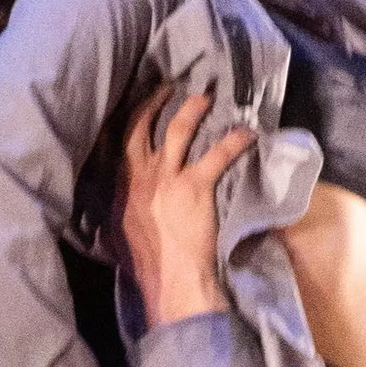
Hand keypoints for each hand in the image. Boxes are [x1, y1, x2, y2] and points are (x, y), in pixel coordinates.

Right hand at [104, 84, 252, 329]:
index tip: (138, 106)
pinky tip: (247, 134)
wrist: (169, 281)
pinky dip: (234, 141)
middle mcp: (138, 177)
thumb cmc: (147, 265)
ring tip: (205, 97)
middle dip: (154, 101)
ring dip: (192, 109)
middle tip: (168, 86)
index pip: (118, 143)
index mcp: (120, 188)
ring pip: (177, 129)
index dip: (129, 120)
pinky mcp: (194, 186)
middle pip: (141, 125)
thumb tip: (120, 205)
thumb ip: (120, 210)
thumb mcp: (119, 233)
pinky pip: (217, 154)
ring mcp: (166, 179)